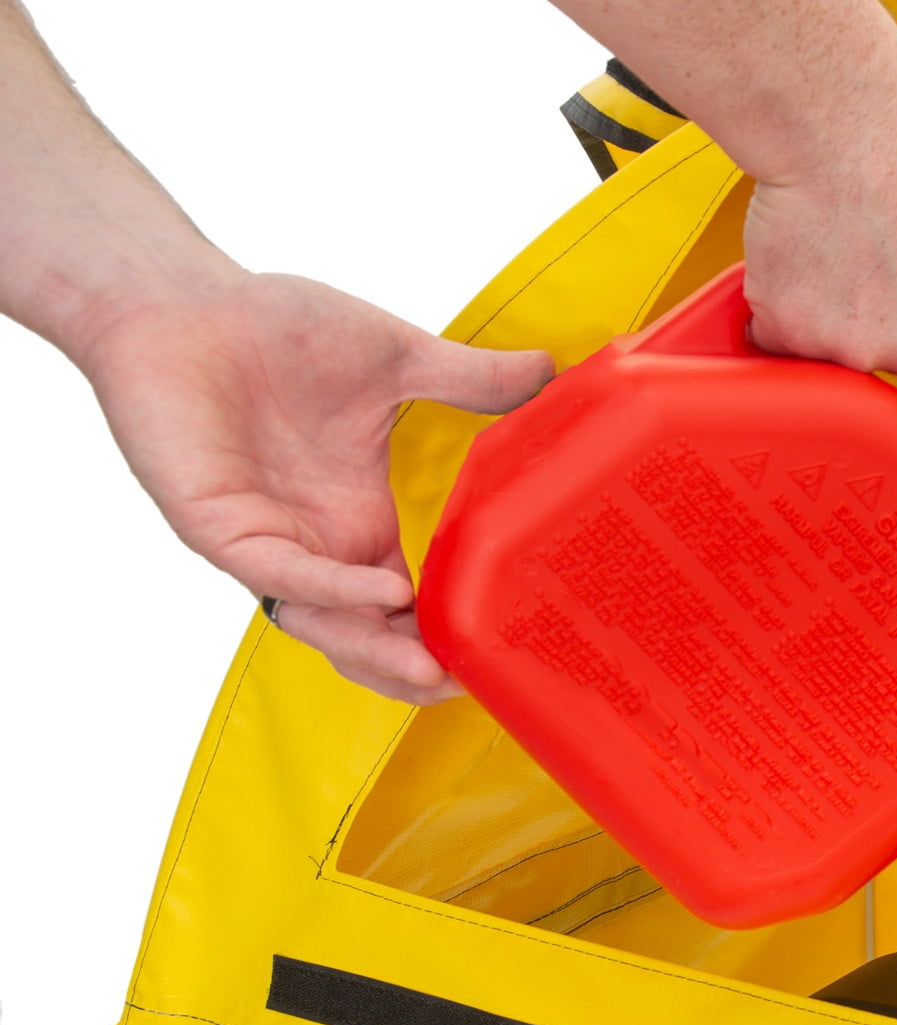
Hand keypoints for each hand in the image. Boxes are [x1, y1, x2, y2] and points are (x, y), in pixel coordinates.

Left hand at [74, 270, 553, 701]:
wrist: (176, 299)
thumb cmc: (271, 325)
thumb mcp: (395, 357)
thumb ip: (470, 378)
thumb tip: (550, 370)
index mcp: (357, 521)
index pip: (410, 605)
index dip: (450, 632)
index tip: (508, 645)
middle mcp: (316, 546)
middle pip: (367, 638)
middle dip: (415, 670)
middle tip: (471, 684)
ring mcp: (266, 543)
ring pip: (323, 626)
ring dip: (377, 653)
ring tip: (435, 669)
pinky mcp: (219, 529)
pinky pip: (281, 577)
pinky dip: (335, 591)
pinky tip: (387, 594)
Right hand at [742, 106, 896, 392]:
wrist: (851, 123)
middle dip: (890, 328)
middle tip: (886, 259)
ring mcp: (858, 355)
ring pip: (841, 363)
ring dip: (837, 320)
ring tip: (850, 254)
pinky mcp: (796, 339)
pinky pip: (787, 347)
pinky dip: (787, 311)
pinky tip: (810, 261)